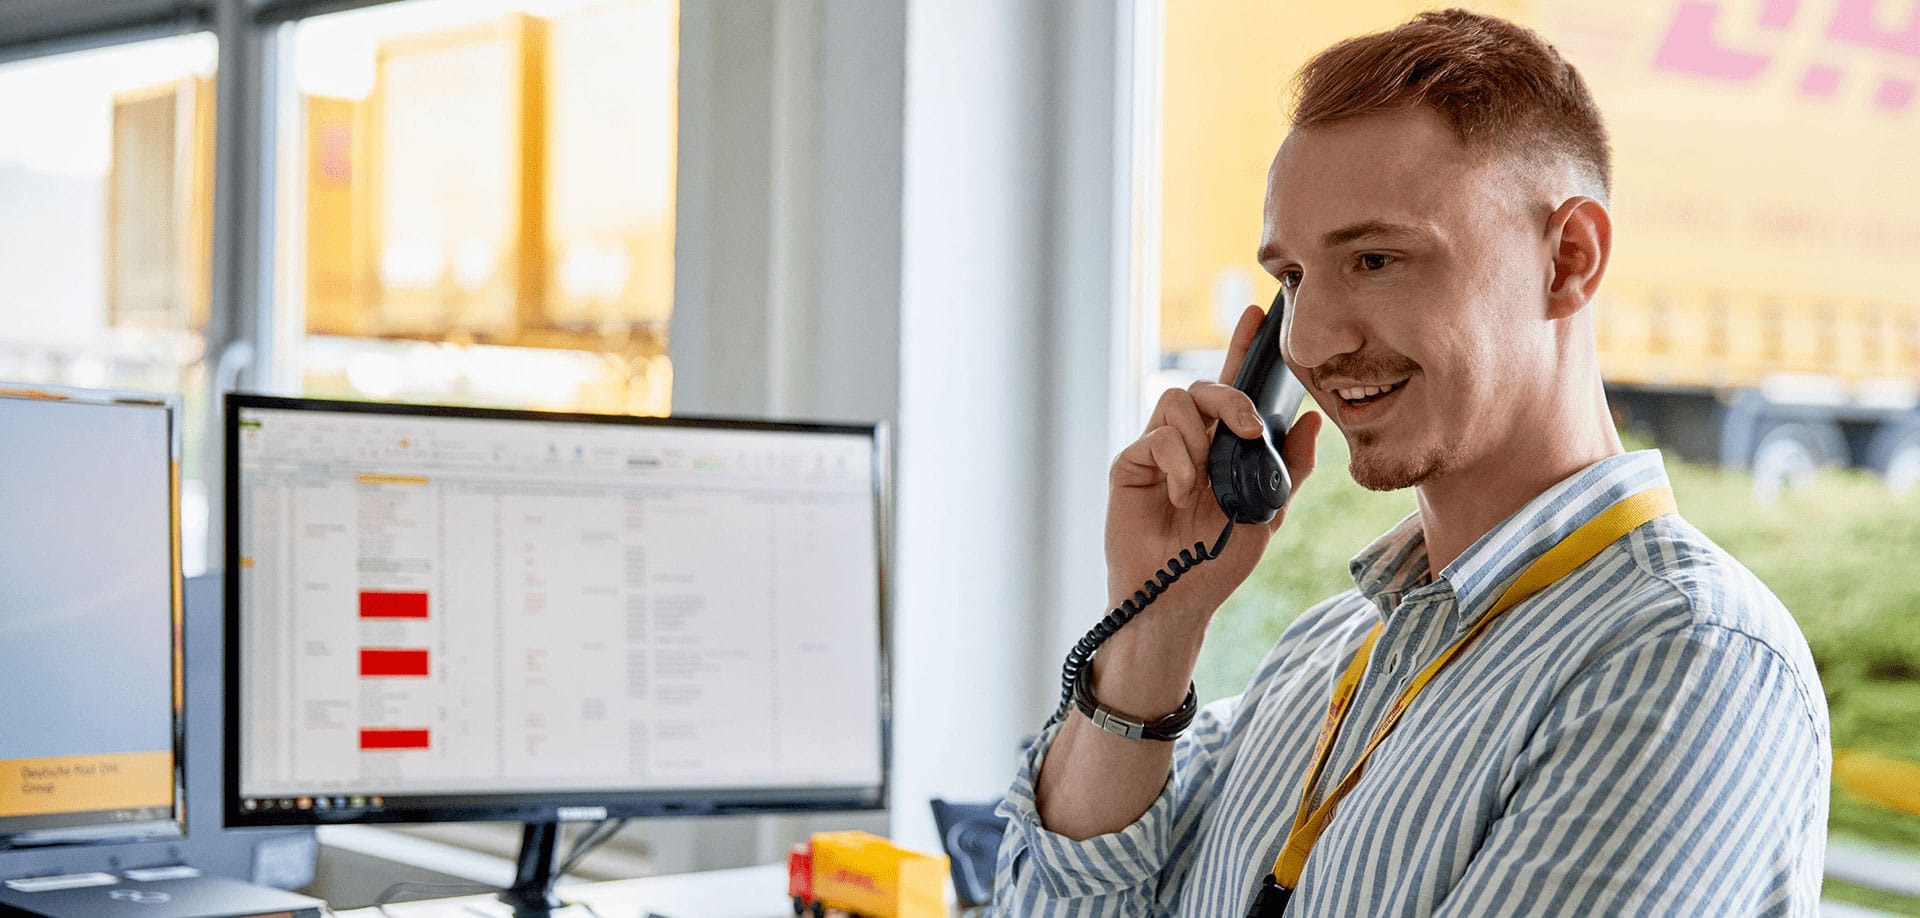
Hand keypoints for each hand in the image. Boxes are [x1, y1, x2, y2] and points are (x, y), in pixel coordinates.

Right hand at [1105, 304, 1322, 630]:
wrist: (1178, 601)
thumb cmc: (1217, 562)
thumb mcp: (1269, 514)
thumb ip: (1289, 468)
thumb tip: (1313, 420)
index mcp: (1222, 448)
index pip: (1233, 388)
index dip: (1242, 349)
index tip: (1260, 313)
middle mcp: (1188, 441)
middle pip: (1204, 386)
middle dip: (1230, 397)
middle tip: (1248, 428)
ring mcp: (1157, 451)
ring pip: (1176, 402)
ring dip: (1201, 440)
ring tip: (1205, 485)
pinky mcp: (1129, 464)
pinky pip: (1157, 438)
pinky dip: (1179, 465)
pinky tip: (1184, 496)